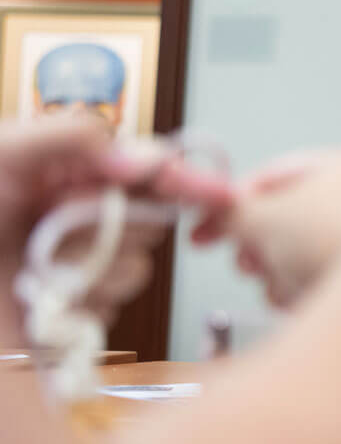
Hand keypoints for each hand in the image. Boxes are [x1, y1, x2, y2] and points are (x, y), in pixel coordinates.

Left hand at [0, 117, 233, 321]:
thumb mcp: (2, 156)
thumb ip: (71, 137)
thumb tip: (141, 153)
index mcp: (67, 170)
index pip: (145, 167)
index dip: (183, 178)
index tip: (215, 193)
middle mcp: (81, 213)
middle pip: (151, 215)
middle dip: (116, 220)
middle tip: (61, 218)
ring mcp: (81, 261)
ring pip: (138, 262)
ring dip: (93, 264)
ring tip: (38, 263)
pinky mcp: (79, 306)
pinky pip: (115, 301)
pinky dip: (84, 297)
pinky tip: (46, 293)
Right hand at [205, 150, 340, 307]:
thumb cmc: (338, 241)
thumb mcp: (264, 218)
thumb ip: (230, 214)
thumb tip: (215, 217)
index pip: (276, 176)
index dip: (233, 203)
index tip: (204, 229)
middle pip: (291, 222)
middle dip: (262, 247)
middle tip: (248, 263)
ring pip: (306, 257)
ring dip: (283, 274)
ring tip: (283, 283)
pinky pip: (328, 285)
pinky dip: (309, 294)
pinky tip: (305, 302)